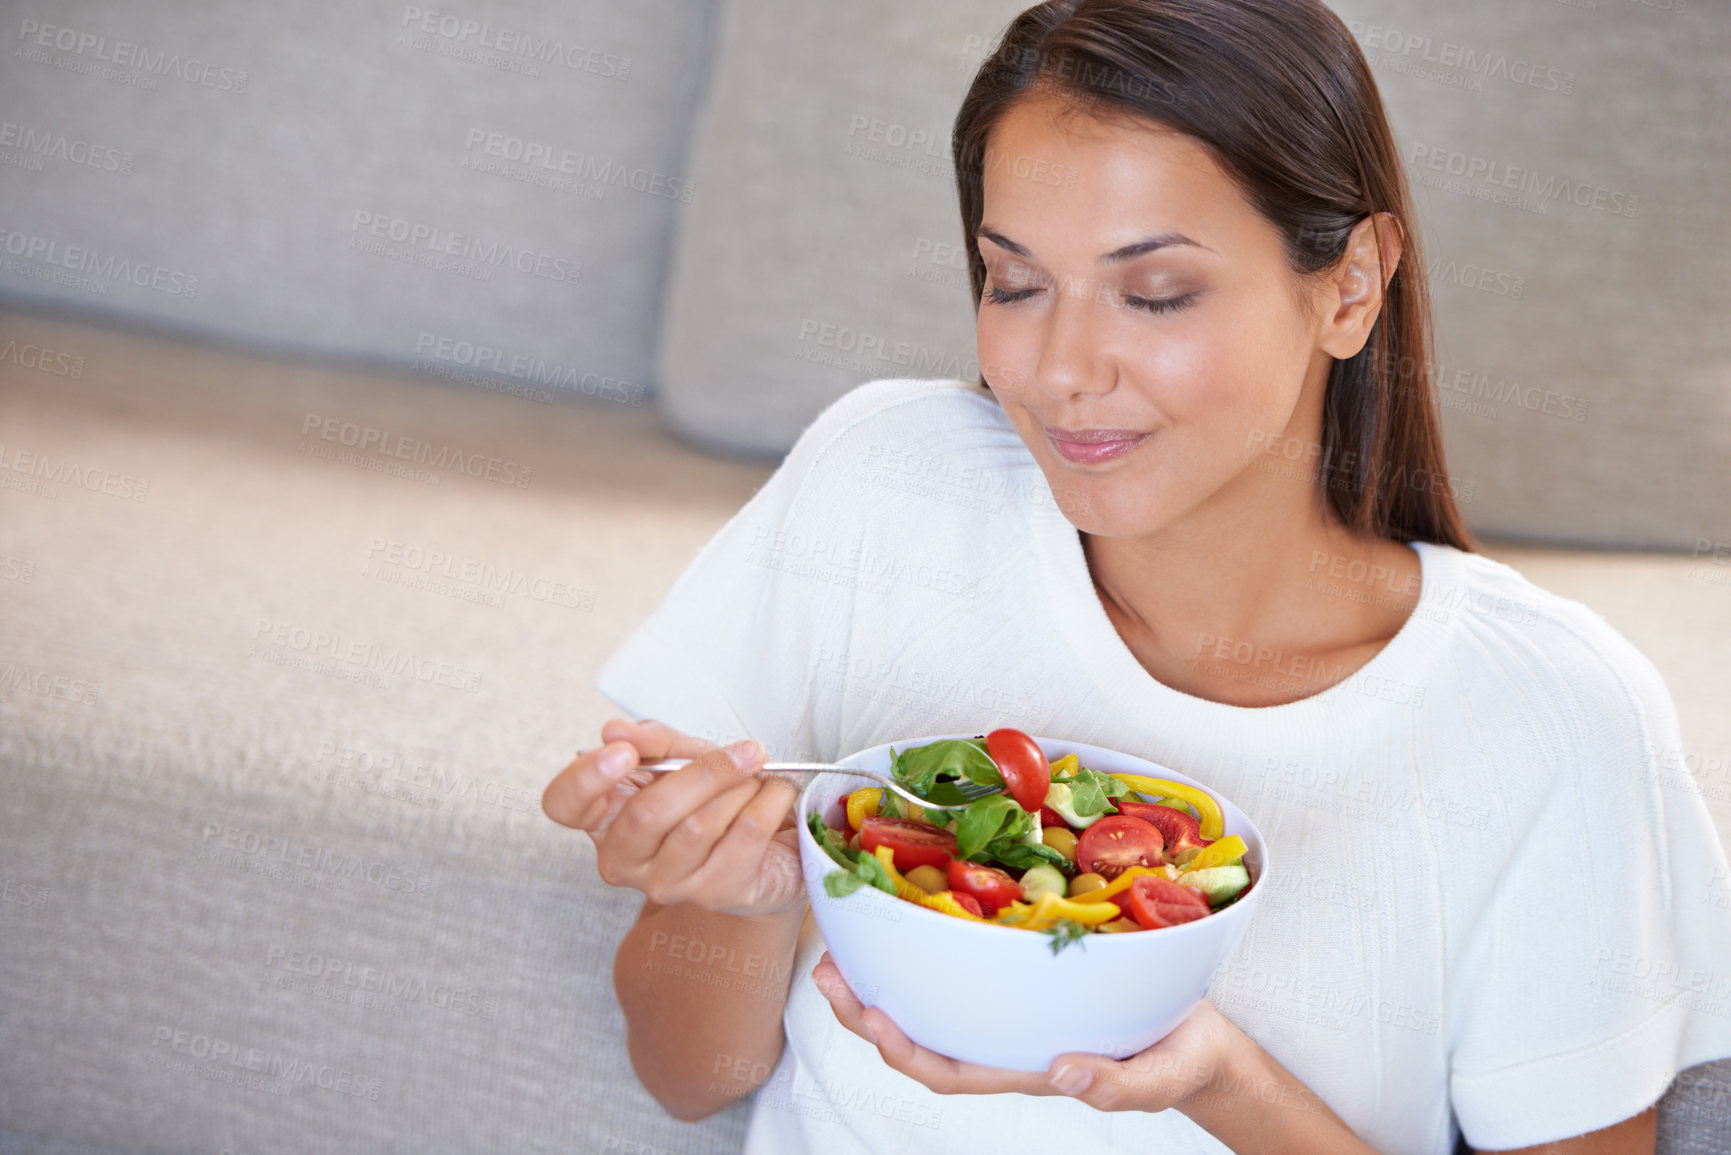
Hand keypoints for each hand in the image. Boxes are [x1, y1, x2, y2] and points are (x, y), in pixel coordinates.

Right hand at [542, 718, 804, 916]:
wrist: (770, 846)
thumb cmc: (714, 798)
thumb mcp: (684, 756)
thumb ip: (654, 741)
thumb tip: (617, 730)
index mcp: (604, 818)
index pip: (563, 804)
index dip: (586, 777)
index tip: (623, 752)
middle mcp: (625, 859)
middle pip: (646, 814)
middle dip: (705, 772)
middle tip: (747, 750)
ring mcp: (668, 884)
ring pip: (699, 826)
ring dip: (742, 788)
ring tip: (761, 776)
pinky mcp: (718, 894)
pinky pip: (744, 836)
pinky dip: (768, 802)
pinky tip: (778, 793)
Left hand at [811, 950, 1240, 1110]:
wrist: (1200, 1039)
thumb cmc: (1175, 1060)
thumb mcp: (1154, 1080)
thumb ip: (1114, 1085)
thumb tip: (1063, 1074)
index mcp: (1024, 1067)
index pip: (950, 1069)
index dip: (904, 1048)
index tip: (871, 1014)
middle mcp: (1006, 1037)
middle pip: (922, 1034)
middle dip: (867, 1010)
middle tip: (825, 972)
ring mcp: (1011, 1008)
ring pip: (933, 1000)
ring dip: (883, 977)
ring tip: (841, 947)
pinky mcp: (1024, 974)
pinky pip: (965, 966)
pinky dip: (929, 946)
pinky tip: (910, 915)